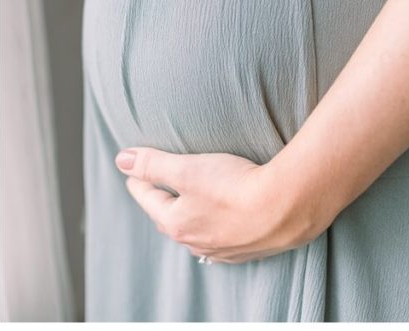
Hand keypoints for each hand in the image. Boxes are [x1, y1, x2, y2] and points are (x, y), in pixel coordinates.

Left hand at [114, 146, 320, 263]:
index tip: (134, 171)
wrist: (287, 207)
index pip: (149, 199)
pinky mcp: (250, 249)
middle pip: (170, 219)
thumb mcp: (188, 169)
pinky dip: (219, 229)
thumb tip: (121, 160)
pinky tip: (225, 224)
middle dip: (163, 203)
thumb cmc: (234, 187)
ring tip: (193, 207)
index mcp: (176, 223)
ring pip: (198, 233)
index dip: (140, 180)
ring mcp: (224, 249)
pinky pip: (225, 241)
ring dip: (192, 219)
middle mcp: (196, 242)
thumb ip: (153, 164)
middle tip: (160, 187)